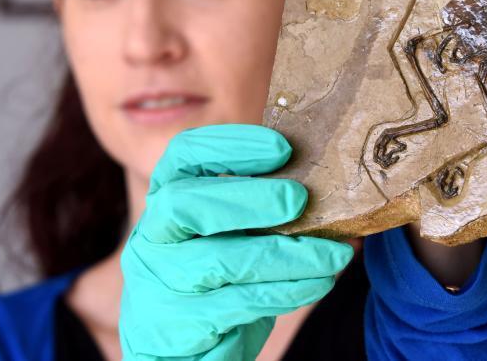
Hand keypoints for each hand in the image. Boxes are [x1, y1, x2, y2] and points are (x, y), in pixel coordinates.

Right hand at [118, 124, 353, 359]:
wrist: (177, 355)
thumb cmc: (211, 283)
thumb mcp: (224, 236)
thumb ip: (254, 209)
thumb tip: (322, 183)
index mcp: (164, 198)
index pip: (184, 154)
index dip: (232, 145)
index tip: (282, 147)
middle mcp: (152, 236)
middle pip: (185, 203)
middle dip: (249, 197)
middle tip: (301, 199)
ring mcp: (158, 282)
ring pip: (221, 260)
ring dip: (287, 255)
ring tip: (334, 255)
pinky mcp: (177, 326)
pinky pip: (239, 302)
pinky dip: (287, 290)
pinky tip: (318, 283)